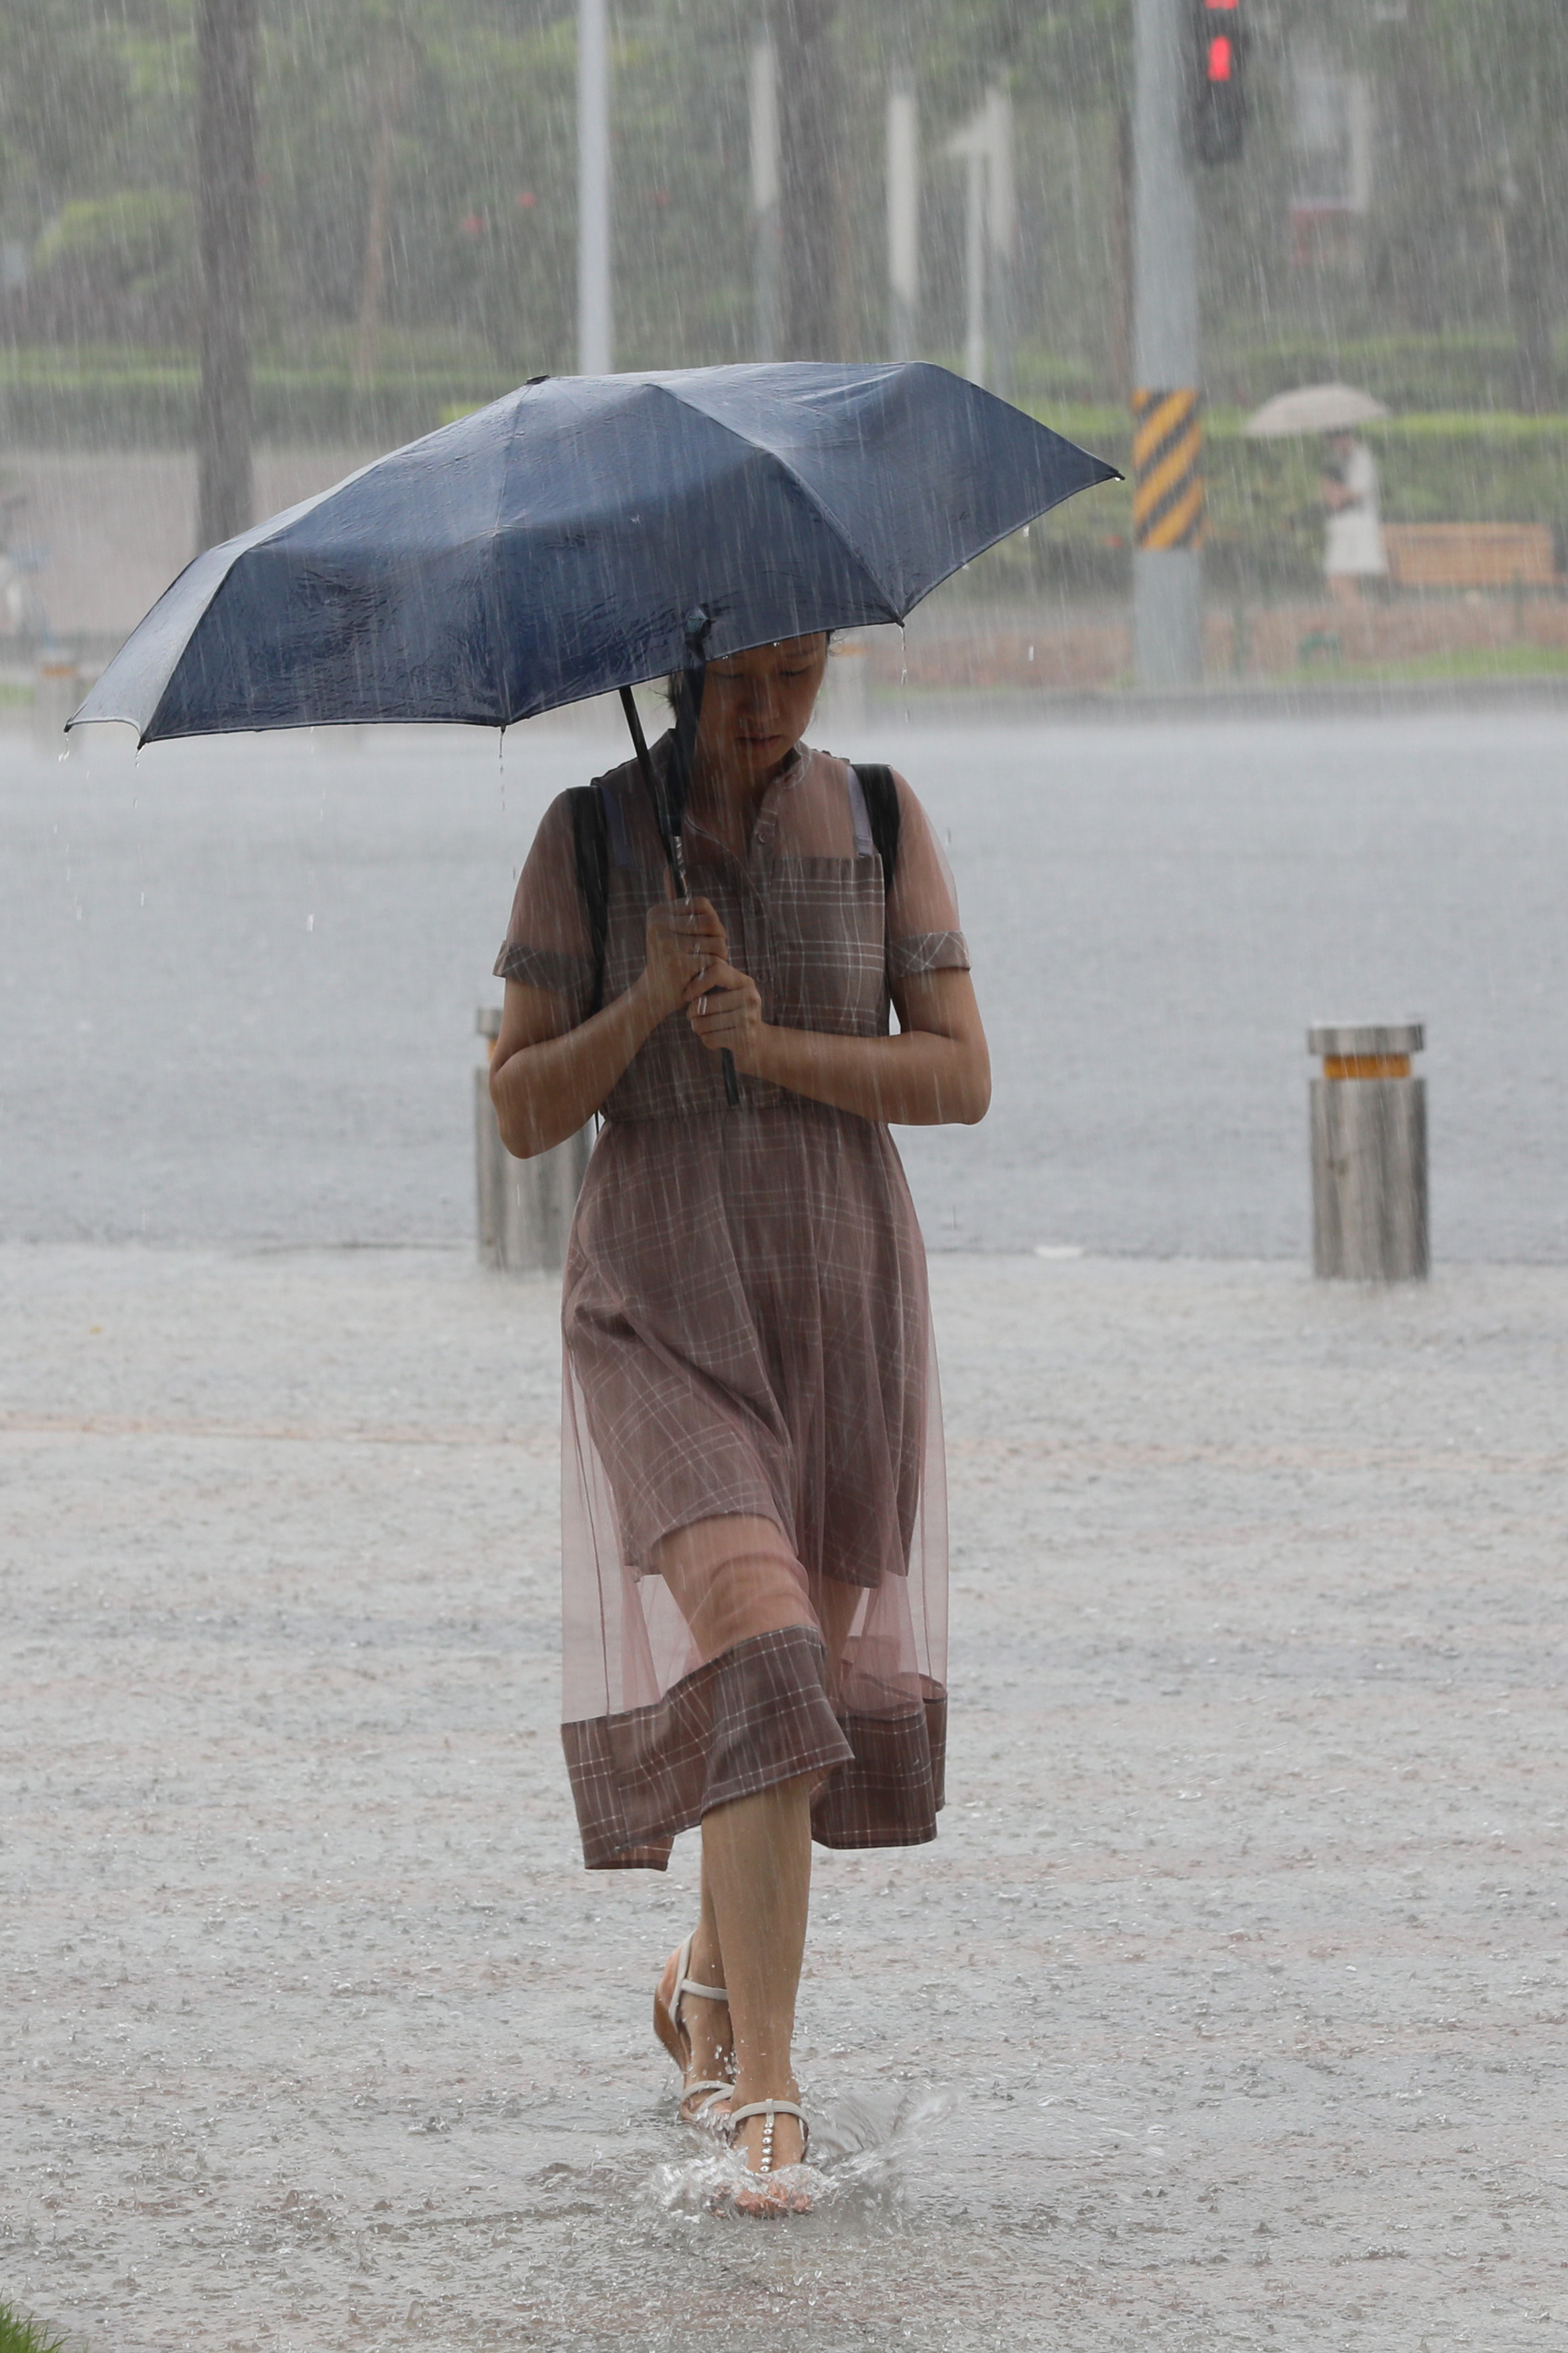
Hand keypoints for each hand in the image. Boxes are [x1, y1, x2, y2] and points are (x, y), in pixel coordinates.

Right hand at [640, 893, 726, 1021]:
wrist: (652, 998)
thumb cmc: (667, 964)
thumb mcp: (668, 932)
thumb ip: (675, 906)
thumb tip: (668, 869)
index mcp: (657, 913)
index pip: (702, 904)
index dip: (713, 922)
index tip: (708, 938)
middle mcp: (659, 924)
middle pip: (712, 921)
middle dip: (720, 939)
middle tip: (712, 956)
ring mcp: (667, 943)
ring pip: (717, 942)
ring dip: (720, 957)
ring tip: (707, 967)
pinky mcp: (678, 962)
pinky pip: (714, 959)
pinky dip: (715, 971)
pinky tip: (703, 978)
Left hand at [686, 959, 765, 1071]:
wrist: (761, 1043)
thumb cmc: (736, 1014)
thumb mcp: (731, 993)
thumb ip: (714, 981)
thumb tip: (687, 970)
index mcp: (745, 982)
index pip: (716, 972)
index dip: (696, 984)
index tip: (686, 995)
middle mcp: (750, 998)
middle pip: (704, 1003)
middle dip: (691, 1012)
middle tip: (691, 1016)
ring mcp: (749, 1019)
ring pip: (703, 1023)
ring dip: (697, 1027)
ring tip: (702, 1027)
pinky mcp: (744, 1039)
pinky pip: (709, 1038)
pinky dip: (706, 1040)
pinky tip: (714, 1039)